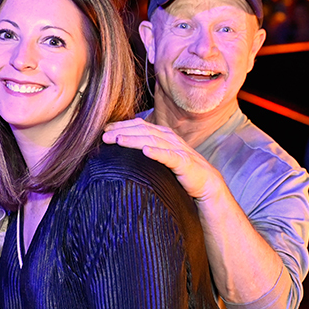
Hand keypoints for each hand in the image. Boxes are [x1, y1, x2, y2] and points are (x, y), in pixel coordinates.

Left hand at [102, 118, 223, 200]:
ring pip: (152, 141)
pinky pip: (169, 156)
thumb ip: (145, 149)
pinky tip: (146, 151)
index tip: (104, 129)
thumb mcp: (159, 156)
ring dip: (134, 140)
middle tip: (104, 136)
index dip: (121, 126)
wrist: (205, 182)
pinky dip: (157, 152)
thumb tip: (121, 148)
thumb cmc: (179, 170)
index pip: (139, 126)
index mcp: (162, 135)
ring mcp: (177, 149)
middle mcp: (169, 138)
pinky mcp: (184, 162)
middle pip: (142, 131)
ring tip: (118, 140)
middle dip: (122, 131)